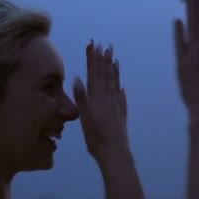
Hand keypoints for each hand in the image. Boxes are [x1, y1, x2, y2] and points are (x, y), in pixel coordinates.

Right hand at [73, 40, 127, 158]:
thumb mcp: (84, 117)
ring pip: (114, 84)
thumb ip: (82, 97)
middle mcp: (108, 98)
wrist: (114, 152)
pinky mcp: (121, 114)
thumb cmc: (96, 137)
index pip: (94, 74)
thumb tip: (77, 78)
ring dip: (113, 71)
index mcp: (97, 98)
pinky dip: (120, 89)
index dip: (93, 60)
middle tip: (105, 46)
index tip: (93, 46)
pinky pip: (121, 97)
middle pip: (105, 76)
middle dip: (103, 60)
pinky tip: (122, 87)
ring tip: (114, 59)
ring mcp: (116, 106)